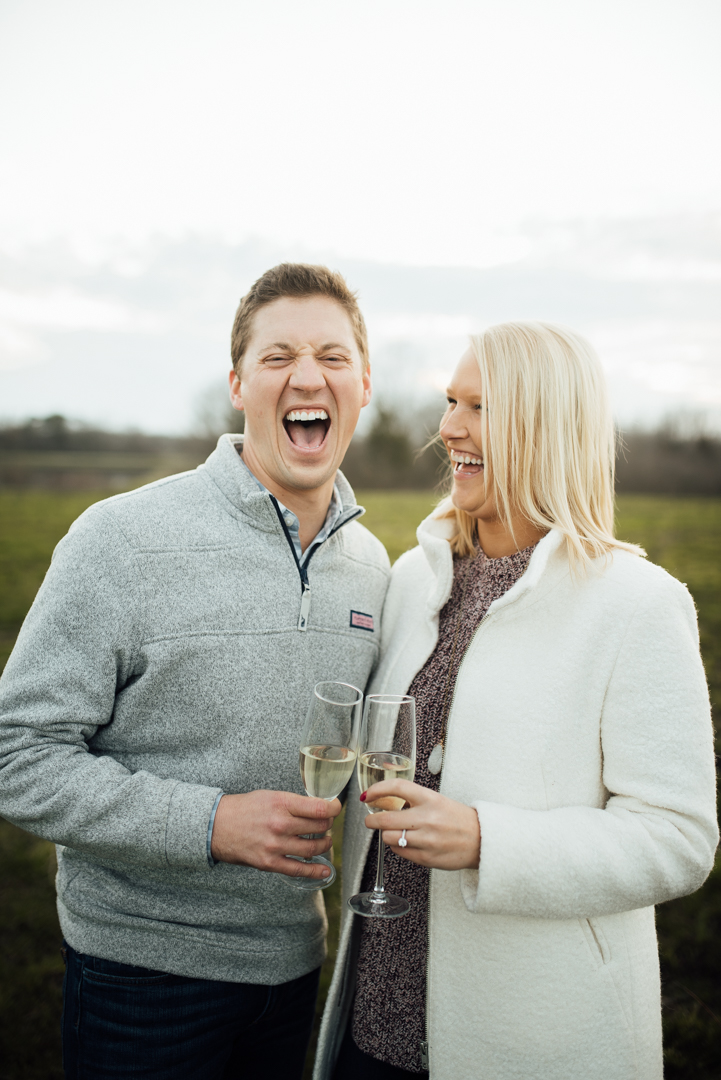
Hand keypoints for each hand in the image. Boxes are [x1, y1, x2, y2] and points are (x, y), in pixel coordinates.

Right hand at [211, 790, 341, 878]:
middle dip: (328, 825)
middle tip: (327, 824)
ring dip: (324, 845)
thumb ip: (293, 803)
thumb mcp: (270, 796)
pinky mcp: (269, 863)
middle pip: (319, 827)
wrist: (217, 826)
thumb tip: (318, 808)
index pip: (319, 807)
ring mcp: (275, 845)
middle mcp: (280, 824)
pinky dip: (315, 871)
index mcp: (281, 803)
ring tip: (324, 842)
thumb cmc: (245, 809)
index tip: (337, 808)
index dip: (334, 808)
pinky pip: (298, 869)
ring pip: (313, 848)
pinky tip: (325, 870)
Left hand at [362, 780, 480, 870]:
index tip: (367, 794)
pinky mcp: (426, 858)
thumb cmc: (458, 819)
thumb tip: (384, 799)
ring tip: (393, 832)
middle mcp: (427, 819)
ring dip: (386, 835)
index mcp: (430, 799)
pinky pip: (400, 852)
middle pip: (385, 819)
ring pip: (388, 838)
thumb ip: (413, 800)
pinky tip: (407, 842)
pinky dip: (397, 847)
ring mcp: (426, 840)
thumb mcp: (437, 801)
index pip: (397, 787)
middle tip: (370, 820)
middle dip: (371, 820)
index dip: (377, 789)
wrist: (482, 841)